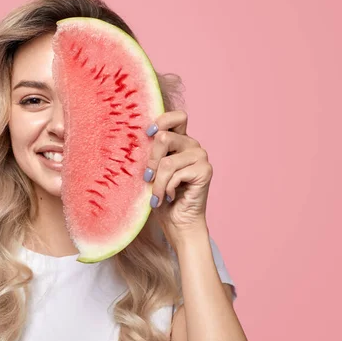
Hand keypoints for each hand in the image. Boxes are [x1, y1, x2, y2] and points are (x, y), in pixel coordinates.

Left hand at [143, 110, 211, 247]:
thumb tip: (136, 139)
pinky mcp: (205, 171)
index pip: (177, 116)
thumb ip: (150, 154)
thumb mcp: (151, 171)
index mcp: (179, 140)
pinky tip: (169, 197)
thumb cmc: (160, 197)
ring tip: (156, 196)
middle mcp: (192, 145)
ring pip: (167, 161)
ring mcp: (201, 157)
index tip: (148, 134)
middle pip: (165, 137)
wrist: (176, 223)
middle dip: (151, 161)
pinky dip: (166, 188)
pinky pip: (176, 174)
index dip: (162, 120)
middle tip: (147, 179)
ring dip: (157, 183)